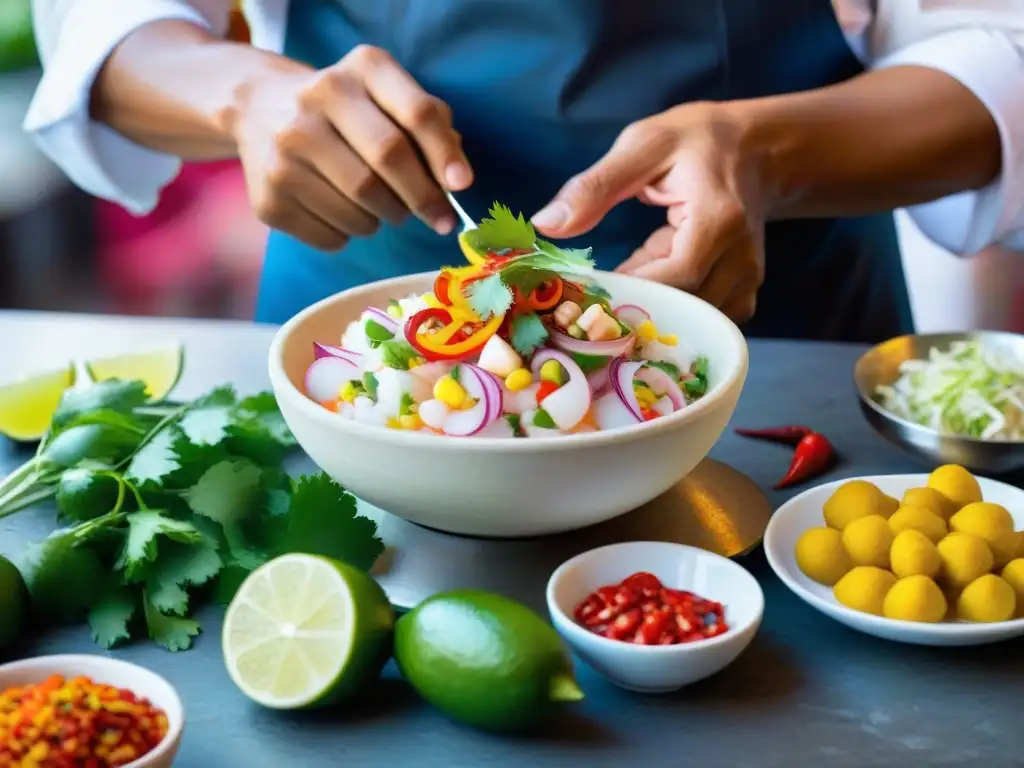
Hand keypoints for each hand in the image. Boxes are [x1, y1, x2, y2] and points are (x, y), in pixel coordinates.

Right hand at [231, 45, 472, 250]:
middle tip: (438, 218)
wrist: (260, 109)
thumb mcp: (390, 98)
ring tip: (381, 207)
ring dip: (384, 219)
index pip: (415, 113)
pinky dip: (350, 235)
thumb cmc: (349, 112)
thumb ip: (431, 128)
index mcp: (361, 69)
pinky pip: (332, 236)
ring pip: (361, 207)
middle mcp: (317, 98)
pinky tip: (343, 213)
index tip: (461, 186)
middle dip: (422, 198)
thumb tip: (456, 180)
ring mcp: (285, 148)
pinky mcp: (268, 195)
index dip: (444, 154)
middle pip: (387, 161)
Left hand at [531, 103, 765, 323]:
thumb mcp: (642, 145)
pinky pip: (705, 319)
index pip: (675, 276)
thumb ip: (594, 186)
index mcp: (718, 218)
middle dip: (635, 306)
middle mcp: (741, 256)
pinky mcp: (745, 290)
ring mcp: (747, 278)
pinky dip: (675, 311)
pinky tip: (651, 288)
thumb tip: (546, 223)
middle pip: (684, 306)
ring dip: (653, 309)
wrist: (758, 149)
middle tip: (592, 298)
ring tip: (620, 287)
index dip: (631, 289)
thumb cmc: (697, 141)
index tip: (589, 289)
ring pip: (693, 319)